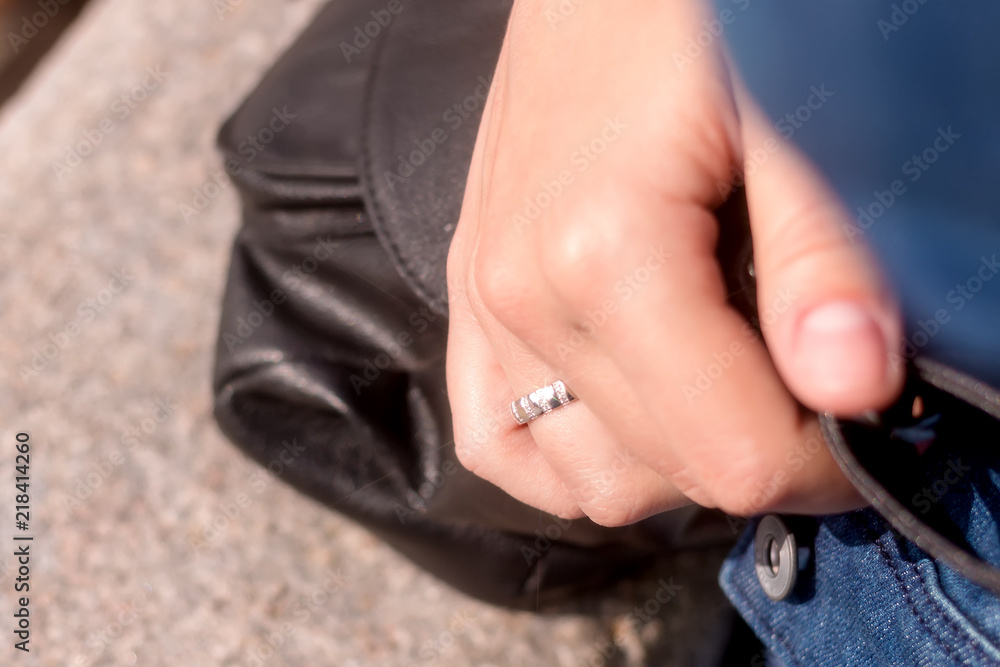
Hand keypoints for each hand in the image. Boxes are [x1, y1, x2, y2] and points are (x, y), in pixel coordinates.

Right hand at [445, 0, 903, 523]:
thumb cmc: (693, 11)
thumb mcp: (796, 111)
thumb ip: (824, 256)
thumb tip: (852, 388)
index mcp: (604, 254)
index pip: (730, 455)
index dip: (826, 460)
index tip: (868, 412)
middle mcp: (523, 294)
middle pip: (662, 476)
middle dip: (758, 451)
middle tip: (809, 379)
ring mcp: (486, 301)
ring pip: (585, 480)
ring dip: (673, 461)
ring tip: (725, 381)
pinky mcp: (472, 298)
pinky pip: (499, 442)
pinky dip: (574, 455)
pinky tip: (630, 408)